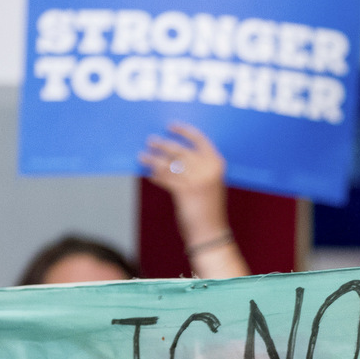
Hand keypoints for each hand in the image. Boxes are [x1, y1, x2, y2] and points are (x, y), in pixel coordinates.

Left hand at [139, 123, 247, 278]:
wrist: (211, 232)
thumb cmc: (210, 209)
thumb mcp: (211, 183)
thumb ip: (199, 168)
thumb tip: (175, 155)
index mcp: (217, 163)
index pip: (200, 139)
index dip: (184, 131)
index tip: (171, 126)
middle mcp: (208, 169)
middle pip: (180, 149)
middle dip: (162, 144)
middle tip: (150, 140)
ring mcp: (197, 179)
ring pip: (169, 163)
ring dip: (153, 159)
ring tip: (142, 156)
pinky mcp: (185, 191)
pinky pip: (165, 178)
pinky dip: (156, 175)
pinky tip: (150, 175)